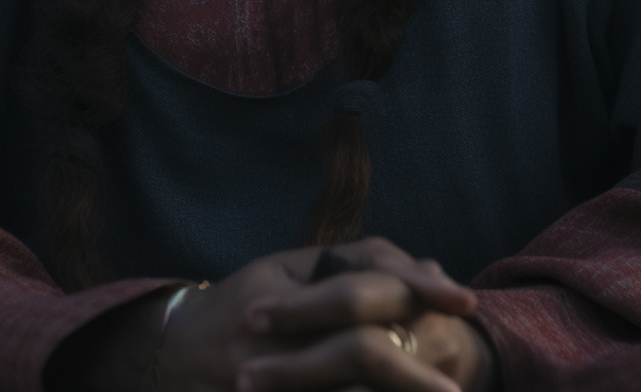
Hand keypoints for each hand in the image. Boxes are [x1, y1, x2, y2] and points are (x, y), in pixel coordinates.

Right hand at [228, 238, 493, 391]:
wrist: (175, 361)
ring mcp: (276, 385)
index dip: (417, 293)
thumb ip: (359, 261)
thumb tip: (429, 271)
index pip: (362, 290)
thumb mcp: (292, 266)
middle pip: (362, 355)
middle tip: (457, 387)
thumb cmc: (243, 303)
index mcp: (284, 298)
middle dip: (415, 376)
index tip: (465, 300)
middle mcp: (278, 346)